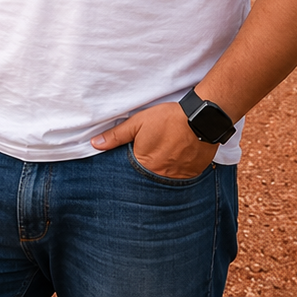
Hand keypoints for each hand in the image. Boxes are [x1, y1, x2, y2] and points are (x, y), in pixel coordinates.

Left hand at [90, 102, 216, 178]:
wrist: (201, 118)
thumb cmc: (167, 119)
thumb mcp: (137, 123)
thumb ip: (116, 136)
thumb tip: (95, 144)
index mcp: (145, 164)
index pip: (133, 173)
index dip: (133, 166)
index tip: (136, 159)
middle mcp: (162, 175)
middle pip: (150, 177)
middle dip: (149, 169)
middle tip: (155, 154)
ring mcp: (180, 176)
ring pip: (168, 178)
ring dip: (165, 170)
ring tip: (167, 154)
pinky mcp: (194, 173)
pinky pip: (183, 177)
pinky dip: (179, 169)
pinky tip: (180, 156)